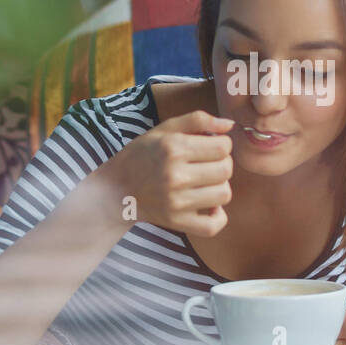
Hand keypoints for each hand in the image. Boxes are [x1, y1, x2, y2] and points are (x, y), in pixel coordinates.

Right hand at [105, 109, 234, 236]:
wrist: (115, 189)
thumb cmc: (142, 155)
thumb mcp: (164, 129)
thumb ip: (198, 120)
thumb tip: (230, 125)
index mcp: (173, 148)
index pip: (223, 147)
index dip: (223, 144)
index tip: (210, 147)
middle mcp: (175, 175)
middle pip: (226, 170)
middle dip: (223, 164)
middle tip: (208, 164)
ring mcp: (176, 202)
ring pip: (224, 194)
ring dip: (220, 187)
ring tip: (205, 183)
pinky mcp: (177, 222)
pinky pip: (213, 225)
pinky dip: (217, 216)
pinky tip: (208, 205)